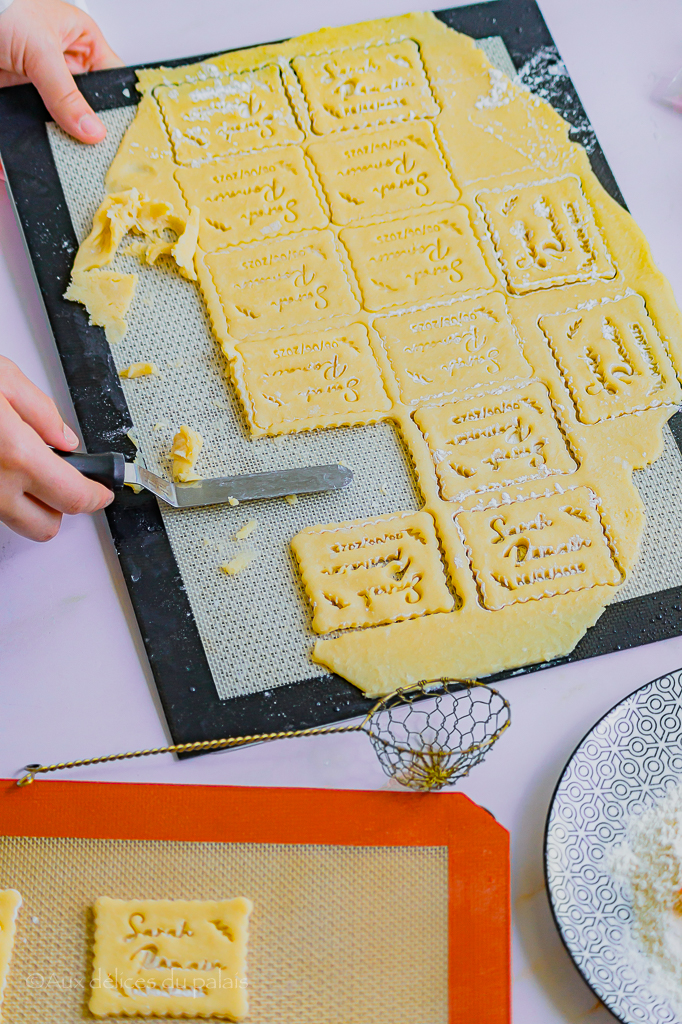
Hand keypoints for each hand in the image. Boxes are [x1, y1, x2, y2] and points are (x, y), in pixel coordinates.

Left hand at [0, 0, 122, 143]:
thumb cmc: (1, 9)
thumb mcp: (41, 50)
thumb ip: (66, 94)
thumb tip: (92, 129)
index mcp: (82, 41)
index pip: (113, 79)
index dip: (119, 105)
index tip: (120, 132)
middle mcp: (66, 63)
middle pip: (91, 105)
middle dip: (91, 125)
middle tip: (94, 144)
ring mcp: (46, 83)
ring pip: (67, 119)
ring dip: (66, 132)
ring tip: (71, 146)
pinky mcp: (26, 99)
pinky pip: (42, 124)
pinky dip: (43, 134)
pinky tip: (48, 141)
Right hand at [0, 356, 112, 541]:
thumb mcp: (3, 377)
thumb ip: (42, 411)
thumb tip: (65, 437)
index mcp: (16, 454)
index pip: (74, 497)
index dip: (96, 497)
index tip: (101, 491)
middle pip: (47, 527)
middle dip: (62, 507)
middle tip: (62, 478)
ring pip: (14, 523)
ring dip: (27, 504)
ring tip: (20, 467)